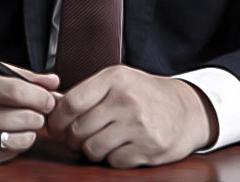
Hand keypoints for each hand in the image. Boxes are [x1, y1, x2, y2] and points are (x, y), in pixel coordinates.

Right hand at [0, 60, 59, 163]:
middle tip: (38, 108)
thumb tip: (53, 82)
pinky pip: (7, 154)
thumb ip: (18, 74)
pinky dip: (16, 143)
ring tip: (24, 120)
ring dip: (30, 130)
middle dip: (38, 113)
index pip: (16, 92)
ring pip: (19, 139)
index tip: (48, 97)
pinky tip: (9, 132)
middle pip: (22, 118)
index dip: (40, 96)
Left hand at [46, 65, 217, 167]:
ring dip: (91, 150)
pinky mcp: (150, 148)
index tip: (54, 126)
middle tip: (75, 138)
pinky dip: (112, 159)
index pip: (72, 102)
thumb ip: (89, 92)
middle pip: (79, 128)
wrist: (186, 109)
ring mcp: (140, 125)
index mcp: (115, 79)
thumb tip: (52, 108)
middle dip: (72, 138)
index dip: (57, 119)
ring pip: (93, 148)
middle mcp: (127, 100)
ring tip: (98, 142)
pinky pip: (114, 161)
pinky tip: (119, 148)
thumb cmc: (145, 94)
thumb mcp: (118, 80)